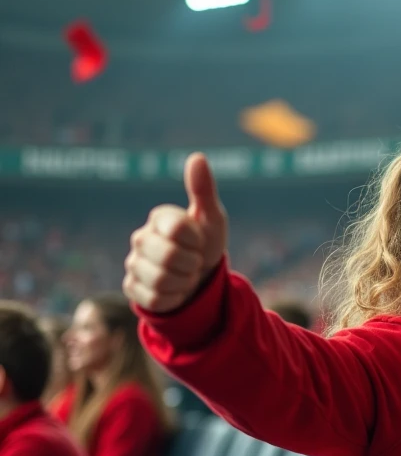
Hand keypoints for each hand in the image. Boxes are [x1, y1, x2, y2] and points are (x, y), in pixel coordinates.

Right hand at [123, 153, 228, 312]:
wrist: (202, 278)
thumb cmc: (206, 244)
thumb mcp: (212, 218)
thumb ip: (203, 190)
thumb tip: (198, 156)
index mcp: (159, 218)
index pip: (178, 228)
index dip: (197, 240)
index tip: (199, 240)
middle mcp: (140, 238)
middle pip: (167, 257)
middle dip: (191, 264)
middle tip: (194, 261)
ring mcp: (133, 264)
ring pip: (161, 280)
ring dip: (184, 282)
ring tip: (185, 274)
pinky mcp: (132, 289)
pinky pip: (155, 299)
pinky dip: (174, 298)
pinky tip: (175, 289)